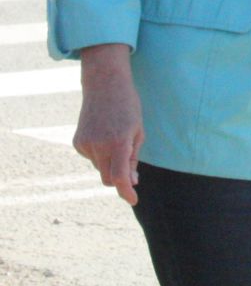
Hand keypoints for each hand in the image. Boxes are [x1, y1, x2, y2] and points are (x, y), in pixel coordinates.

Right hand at [74, 44, 143, 204]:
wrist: (104, 86)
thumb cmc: (128, 107)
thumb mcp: (138, 130)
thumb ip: (134, 157)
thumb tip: (132, 181)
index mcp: (119, 142)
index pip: (120, 176)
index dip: (126, 191)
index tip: (133, 200)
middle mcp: (100, 146)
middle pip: (108, 177)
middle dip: (119, 178)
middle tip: (131, 170)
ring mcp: (86, 144)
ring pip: (100, 167)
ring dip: (110, 162)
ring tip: (116, 138)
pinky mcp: (77, 142)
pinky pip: (91, 157)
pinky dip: (100, 153)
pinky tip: (104, 135)